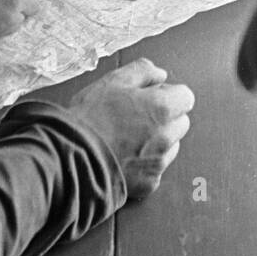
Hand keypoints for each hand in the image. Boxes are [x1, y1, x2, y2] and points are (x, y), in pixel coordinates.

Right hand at [69, 58, 194, 198]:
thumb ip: (143, 71)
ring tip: (128, 138)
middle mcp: (167, 136)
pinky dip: (145, 164)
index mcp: (162, 108)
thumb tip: (161, 74)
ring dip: (158, 141)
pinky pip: (155, 169)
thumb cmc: (90, 117)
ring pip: (170, 146)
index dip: (168, 94)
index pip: (186, 97)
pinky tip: (123, 157)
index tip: (151, 97)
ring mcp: (159, 162)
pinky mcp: (148, 183)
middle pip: (181, 122)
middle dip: (166, 117)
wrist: (70, 157)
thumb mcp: (113, 81)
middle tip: (137, 117)